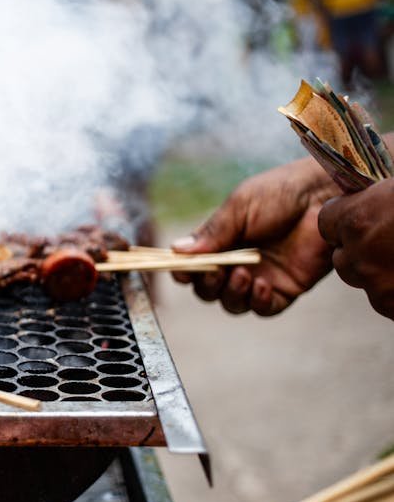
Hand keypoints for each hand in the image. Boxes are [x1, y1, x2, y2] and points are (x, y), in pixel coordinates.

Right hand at [172, 157, 336, 314]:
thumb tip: (176, 251)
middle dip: (207, 284)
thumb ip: (211, 232)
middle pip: (208, 290)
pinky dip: (257, 302)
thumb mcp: (239, 207)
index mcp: (221, 242)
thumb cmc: (280, 192)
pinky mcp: (285, 288)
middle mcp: (236, 262)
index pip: (193, 265)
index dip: (183, 272)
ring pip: (232, 303)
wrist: (324, 196)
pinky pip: (263, 308)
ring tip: (243, 275)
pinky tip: (262, 285)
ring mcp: (260, 277)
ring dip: (231, 294)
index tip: (181, 271)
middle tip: (217, 271)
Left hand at [318, 178, 393, 318]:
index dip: (347, 216)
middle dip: (362, 248)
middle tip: (392, 239)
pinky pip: (389, 302)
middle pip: (343, 256)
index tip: (366, 214)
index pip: (328, 220)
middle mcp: (361, 256)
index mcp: (360, 219)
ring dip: (383, 272)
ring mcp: (379, 288)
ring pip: (366, 281)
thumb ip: (387, 195)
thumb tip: (381, 197)